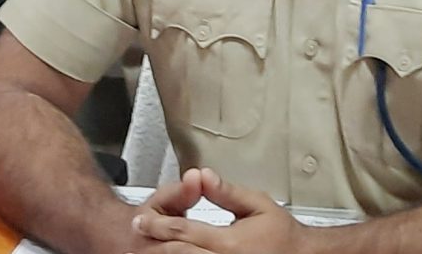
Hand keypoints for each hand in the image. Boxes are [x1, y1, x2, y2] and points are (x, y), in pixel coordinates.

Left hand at [129, 169, 310, 253]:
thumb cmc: (281, 235)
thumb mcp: (257, 204)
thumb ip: (227, 191)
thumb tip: (203, 176)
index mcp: (228, 244)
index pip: (184, 233)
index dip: (158, 226)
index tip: (142, 220)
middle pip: (177, 253)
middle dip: (155, 242)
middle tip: (139, 231)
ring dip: (165, 253)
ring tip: (151, 244)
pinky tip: (175, 253)